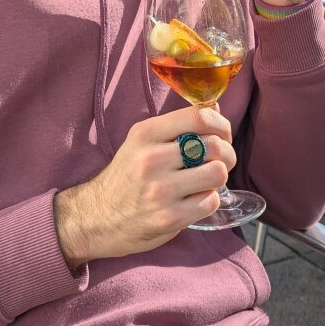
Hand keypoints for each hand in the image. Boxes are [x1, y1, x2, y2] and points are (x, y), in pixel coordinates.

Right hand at [53, 106, 234, 266]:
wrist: (97, 217)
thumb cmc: (126, 176)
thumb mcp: (142, 142)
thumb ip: (177, 125)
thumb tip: (214, 108)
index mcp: (146, 133)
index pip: (199, 116)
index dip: (221, 124)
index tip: (223, 133)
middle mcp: (152, 159)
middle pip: (214, 145)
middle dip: (227, 153)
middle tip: (221, 160)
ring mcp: (161, 190)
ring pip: (217, 173)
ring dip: (219, 178)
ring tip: (207, 180)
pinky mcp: (169, 218)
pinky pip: (211, 201)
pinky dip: (209, 200)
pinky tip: (196, 199)